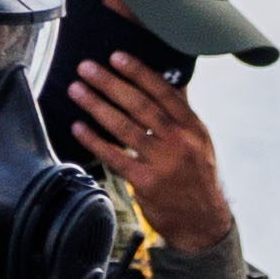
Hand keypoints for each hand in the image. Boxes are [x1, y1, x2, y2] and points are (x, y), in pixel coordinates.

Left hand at [65, 56, 233, 251]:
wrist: (203, 221)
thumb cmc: (197, 176)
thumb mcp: (199, 141)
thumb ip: (182, 111)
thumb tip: (174, 77)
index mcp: (193, 128)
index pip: (164, 93)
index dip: (139, 73)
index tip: (116, 57)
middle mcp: (180, 143)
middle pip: (140, 106)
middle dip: (110, 84)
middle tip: (87, 68)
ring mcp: (163, 163)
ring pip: (125, 128)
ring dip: (97, 106)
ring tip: (77, 90)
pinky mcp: (146, 183)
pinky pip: (115, 157)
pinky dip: (95, 141)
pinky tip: (79, 127)